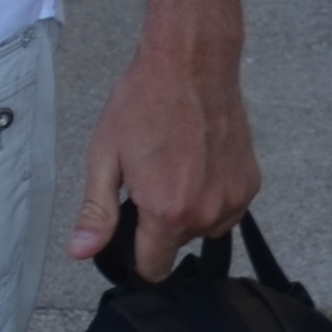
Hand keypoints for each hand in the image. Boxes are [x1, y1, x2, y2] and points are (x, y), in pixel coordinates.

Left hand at [72, 22, 258, 277]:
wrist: (191, 63)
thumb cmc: (143, 103)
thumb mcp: (105, 154)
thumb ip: (97, 211)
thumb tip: (80, 252)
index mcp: (167, 211)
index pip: (153, 269)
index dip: (135, 254)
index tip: (128, 230)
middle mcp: (206, 213)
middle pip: (176, 245)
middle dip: (159, 223)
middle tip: (147, 178)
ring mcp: (233, 199)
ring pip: (203, 229)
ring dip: (188, 210)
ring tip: (174, 165)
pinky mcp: (251, 184)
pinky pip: (226, 209)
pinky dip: (211, 195)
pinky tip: (198, 161)